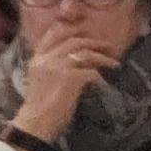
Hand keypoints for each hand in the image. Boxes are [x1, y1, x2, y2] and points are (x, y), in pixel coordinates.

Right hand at [10, 24, 120, 143]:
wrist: (35, 122)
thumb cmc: (39, 104)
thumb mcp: (41, 78)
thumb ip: (52, 64)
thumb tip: (76, 57)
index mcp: (37, 58)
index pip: (53, 34)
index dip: (70, 29)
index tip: (85, 29)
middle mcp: (47, 59)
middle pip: (74, 41)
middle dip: (94, 42)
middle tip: (109, 46)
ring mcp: (58, 67)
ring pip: (85, 54)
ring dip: (103, 58)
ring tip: (115, 64)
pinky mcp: (70, 79)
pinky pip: (92, 72)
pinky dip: (100, 77)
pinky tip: (104, 83)